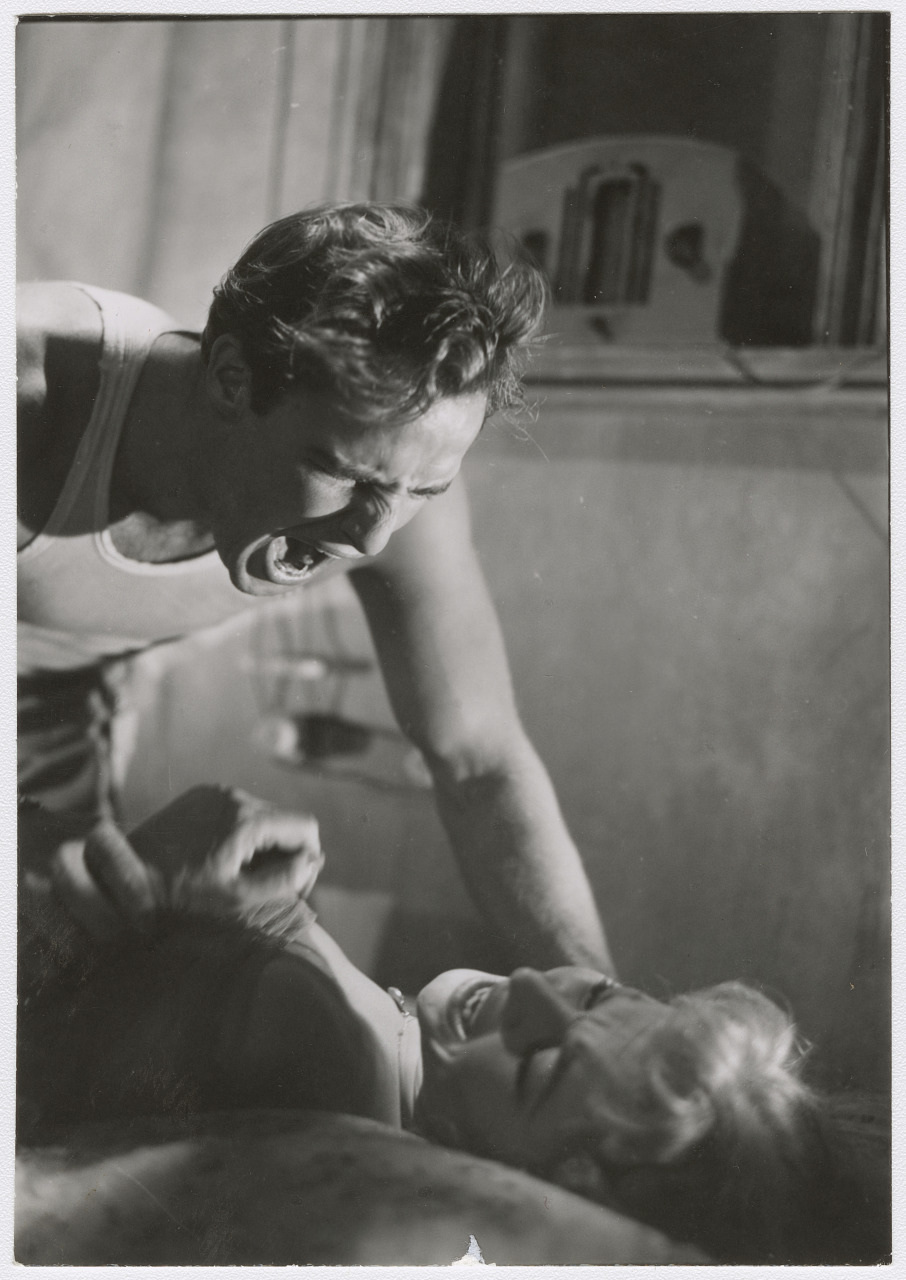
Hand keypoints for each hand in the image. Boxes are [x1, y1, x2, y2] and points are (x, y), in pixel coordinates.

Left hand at [132, 785, 323, 907]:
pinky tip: (219, 858)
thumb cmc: (181, 895)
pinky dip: (240, 833)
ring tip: (237, 874)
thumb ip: (283, 879)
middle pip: (284, 820)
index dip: (309, 858)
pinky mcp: (199, 795)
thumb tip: (313, 860)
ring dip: (261, 844)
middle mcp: (234, 795)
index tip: (293, 885)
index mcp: (248, 819)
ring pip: (261, 815)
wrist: (124, 876)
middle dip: (284, 852)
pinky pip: (236, 810)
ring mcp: (214, 792)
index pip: (306, 827)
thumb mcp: (237, 898)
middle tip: (263, 886)